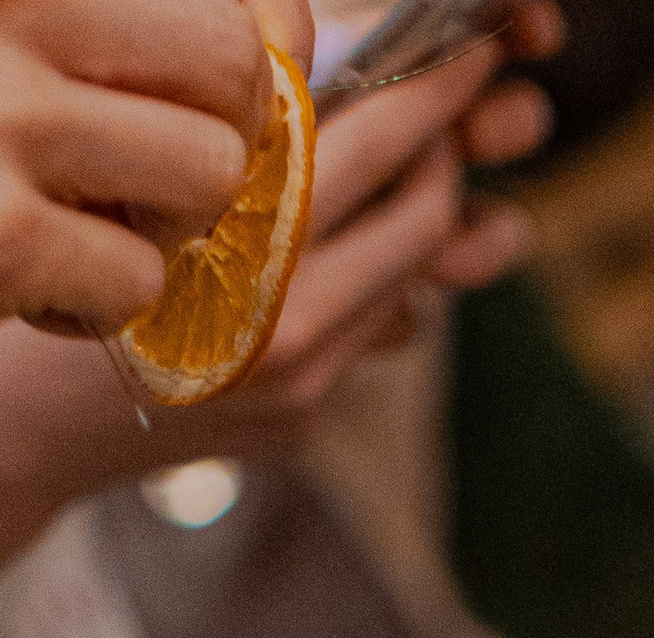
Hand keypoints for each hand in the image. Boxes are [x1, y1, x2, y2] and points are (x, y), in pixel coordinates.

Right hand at [0, 0, 556, 547]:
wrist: (28, 419)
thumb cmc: (69, 265)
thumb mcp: (143, 182)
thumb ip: (249, 147)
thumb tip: (334, 79)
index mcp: (237, 249)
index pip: (370, 151)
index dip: (430, 95)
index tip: (469, 54)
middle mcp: (284, 331)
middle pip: (419, 224)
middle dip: (450, 152)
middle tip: (462, 101)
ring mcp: (300, 389)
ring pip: (409, 287)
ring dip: (420, 225)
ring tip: (422, 171)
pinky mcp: (301, 427)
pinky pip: (368, 339)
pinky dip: (377, 286)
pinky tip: (351, 253)